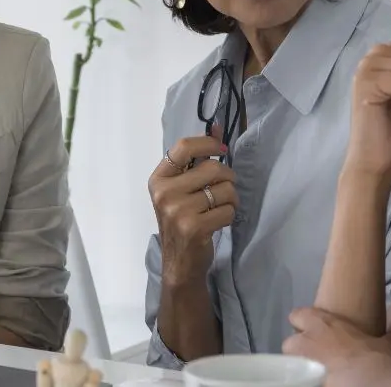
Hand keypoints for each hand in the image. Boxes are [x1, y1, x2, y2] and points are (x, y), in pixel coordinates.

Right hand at [148, 134, 235, 285]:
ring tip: (220, 208)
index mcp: (159, 179)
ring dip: (231, 199)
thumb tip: (217, 127)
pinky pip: (227, 210)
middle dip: (228, 178)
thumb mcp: (182, 188)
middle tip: (224, 190)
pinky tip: (218, 222)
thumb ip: (197, 158)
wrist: (179, 263)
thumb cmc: (182, 221)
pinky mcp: (194, 227)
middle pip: (212, 167)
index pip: (183, 146)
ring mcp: (177, 211)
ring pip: (224, 189)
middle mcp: (164, 193)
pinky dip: (230, 215)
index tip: (221, 149)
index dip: (207, 143)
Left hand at [284, 307, 390, 386]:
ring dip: (298, 366)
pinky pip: (296, 379)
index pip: (298, 315)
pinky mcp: (300, 380)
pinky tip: (316, 383)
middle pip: (290, 341)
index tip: (313, 332)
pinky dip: (302, 381)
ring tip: (314, 374)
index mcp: (322, 324)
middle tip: (315, 358)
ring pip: (290, 361)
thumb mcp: (383, 344)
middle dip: (299, 349)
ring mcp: (301, 361)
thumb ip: (384, 338)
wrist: (368, 383)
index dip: (303, 324)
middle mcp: (305, 339)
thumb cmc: (374, 358)